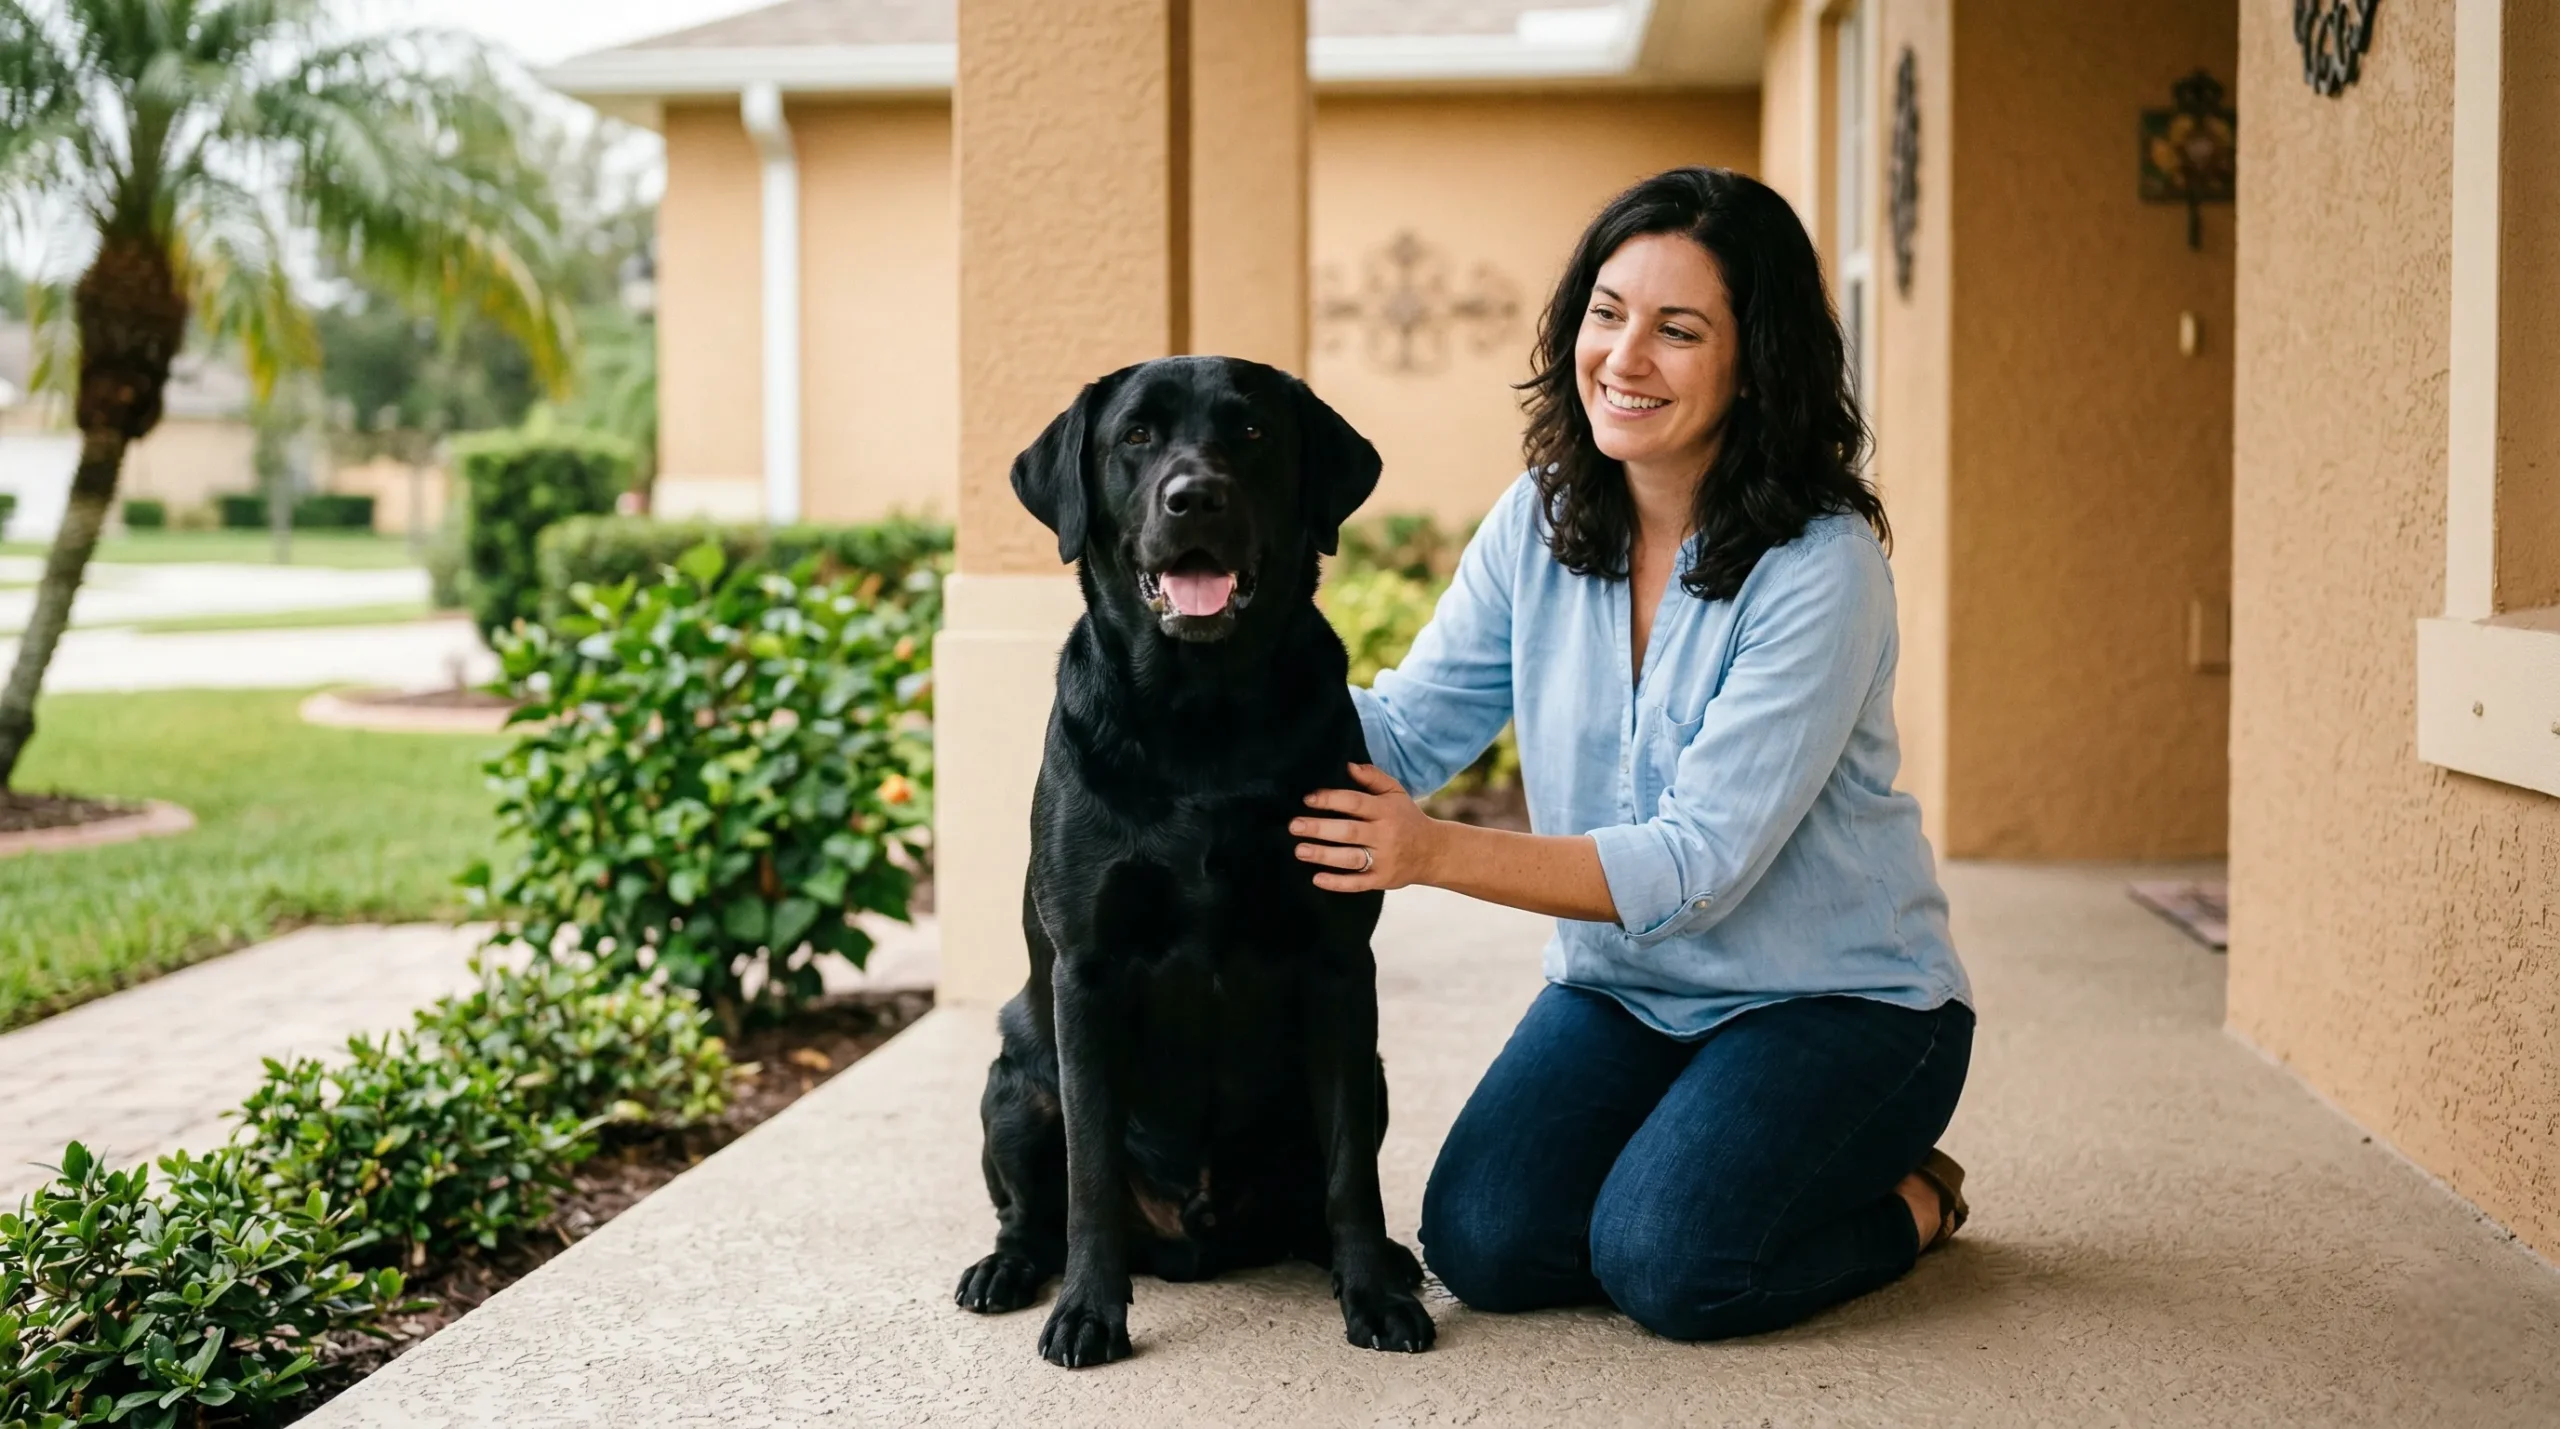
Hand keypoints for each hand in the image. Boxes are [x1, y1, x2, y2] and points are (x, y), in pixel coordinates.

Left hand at [1292, 762, 1442, 892]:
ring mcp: (1384, 859)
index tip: (1308, 799)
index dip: (1331, 800)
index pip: (1355, 802)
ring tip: (1300, 850)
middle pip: (1348, 831)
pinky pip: (1358, 883)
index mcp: (1386, 810)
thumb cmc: (1406, 817)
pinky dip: (1338, 883)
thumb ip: (1373, 777)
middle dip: (1319, 829)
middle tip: (1294, 826)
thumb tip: (1347, 765)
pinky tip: (1317, 879)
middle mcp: (1385, 835)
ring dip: (1323, 855)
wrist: (1434, 852)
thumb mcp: (1396, 793)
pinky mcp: (1382, 880)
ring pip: (1350, 858)